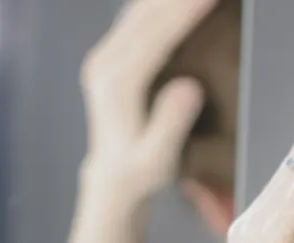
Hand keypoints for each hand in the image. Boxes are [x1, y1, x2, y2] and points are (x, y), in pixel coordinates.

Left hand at [77, 0, 216, 198]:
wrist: (113, 174)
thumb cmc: (143, 170)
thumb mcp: (160, 159)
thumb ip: (171, 124)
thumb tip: (190, 87)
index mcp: (119, 84)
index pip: (156, 38)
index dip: (184, 13)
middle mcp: (105, 63)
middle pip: (146, 16)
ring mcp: (103, 56)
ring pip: (138, 12)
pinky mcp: (108, 54)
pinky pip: (134, 18)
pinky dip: (157, 4)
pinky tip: (175, 0)